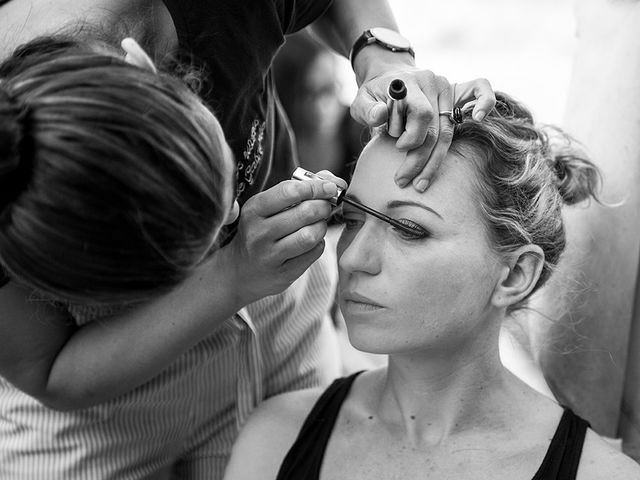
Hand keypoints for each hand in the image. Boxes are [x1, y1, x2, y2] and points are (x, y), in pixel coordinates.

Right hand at [219, 177, 340, 305]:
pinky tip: (312, 241)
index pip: (289, 192)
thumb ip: (297, 189)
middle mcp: (258, 233)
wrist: (240, 271)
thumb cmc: (260, 230)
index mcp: (253, 210)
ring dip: (322, 226)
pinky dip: (319, 244)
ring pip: (310, 236)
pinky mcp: (283, 273)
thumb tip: (330, 179)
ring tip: (319, 224)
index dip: (315, 187)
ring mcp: (269, 255)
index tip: (329, 187)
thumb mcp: (268, 207)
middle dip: (323, 206)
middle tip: (326, 207)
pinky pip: (312, 254)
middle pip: (304, 213)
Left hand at [351, 68, 493, 190]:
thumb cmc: (374, 95)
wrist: (387, 77)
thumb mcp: (361, 101)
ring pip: (449, 129)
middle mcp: (433, 82)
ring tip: (421, 182)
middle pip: (437, 128)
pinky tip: (478, 118)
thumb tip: (380, 116)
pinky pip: (480, 90)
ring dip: (436, 159)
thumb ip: (367, 110)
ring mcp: (447, 86)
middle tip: (404, 181)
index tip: (397, 148)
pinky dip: (485, 103)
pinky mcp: (456, 92)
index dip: (412, 137)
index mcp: (411, 83)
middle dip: (421, 160)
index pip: (422, 114)